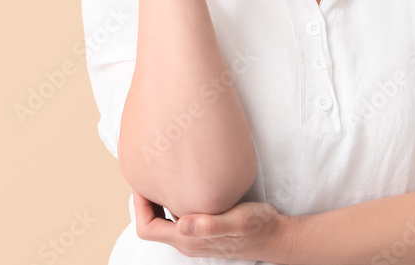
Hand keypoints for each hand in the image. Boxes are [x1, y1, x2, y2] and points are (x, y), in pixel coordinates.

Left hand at [132, 189, 289, 260]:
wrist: (275, 236)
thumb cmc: (258, 227)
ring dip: (158, 200)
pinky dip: (172, 202)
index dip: (139, 206)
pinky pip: (176, 217)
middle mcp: (186, 241)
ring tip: (162, 175)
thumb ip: (211, 225)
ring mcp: (194, 236)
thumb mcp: (238, 221)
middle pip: (151, 224)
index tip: (142, 183)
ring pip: (163, 220)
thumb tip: (183, 224)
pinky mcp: (202, 229)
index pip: (147, 228)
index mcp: (188, 239)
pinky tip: (182, 184)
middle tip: (149, 174)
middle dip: (145, 201)